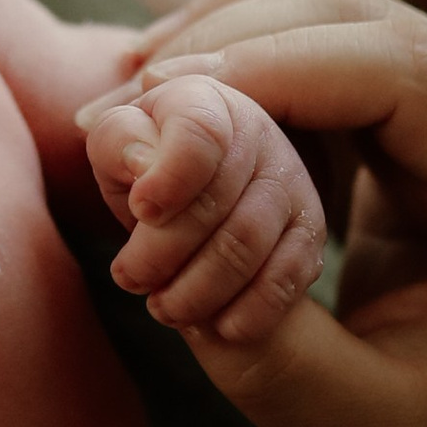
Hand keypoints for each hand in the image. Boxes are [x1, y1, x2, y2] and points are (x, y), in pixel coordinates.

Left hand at [83, 71, 325, 344]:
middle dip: (163, 252)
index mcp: (205, 100)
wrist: (189, 190)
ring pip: (247, 246)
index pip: (198, 133)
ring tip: (162, 308)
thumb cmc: (145, 162)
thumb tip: (142, 163)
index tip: (141, 210)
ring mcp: (290, 182)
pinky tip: (218, 327)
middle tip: (130, 280)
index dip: (170, 176)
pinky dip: (251, 311)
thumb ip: (118, 141)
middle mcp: (258, 133)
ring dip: (198, 290)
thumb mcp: (117, 143)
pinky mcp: (309, 231)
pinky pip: (288, 278)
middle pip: (216, 203)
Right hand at [90, 0, 426, 426]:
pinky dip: (244, 70)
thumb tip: (150, 214)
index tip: (157, 103)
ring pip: (336, 17)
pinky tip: (179, 115)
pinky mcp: (426, 123)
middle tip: (122, 109)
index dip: (270, 65)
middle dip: (229, 43)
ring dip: (226, 45)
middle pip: (362, 19)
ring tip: (134, 107)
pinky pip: (326, 54)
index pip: (403, 70)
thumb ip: (252, 330)